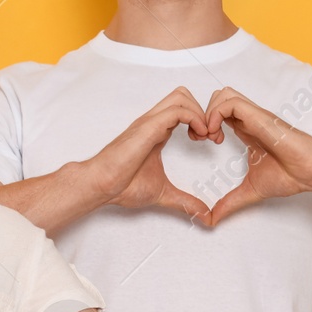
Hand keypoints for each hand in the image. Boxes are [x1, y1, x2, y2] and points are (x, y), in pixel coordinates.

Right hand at [90, 87, 214, 222]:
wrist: (102, 184)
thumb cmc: (122, 185)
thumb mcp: (164, 193)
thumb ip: (185, 202)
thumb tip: (204, 216)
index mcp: (156, 132)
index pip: (183, 109)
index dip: (201, 121)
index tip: (209, 141)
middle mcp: (154, 122)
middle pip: (183, 95)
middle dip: (203, 111)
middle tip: (209, 136)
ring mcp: (150, 122)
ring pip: (181, 96)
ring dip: (200, 113)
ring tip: (205, 136)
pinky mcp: (148, 127)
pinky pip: (177, 110)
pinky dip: (194, 118)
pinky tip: (198, 137)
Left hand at [203, 86, 311, 224]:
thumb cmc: (290, 176)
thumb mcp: (250, 190)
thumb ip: (230, 202)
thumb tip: (212, 219)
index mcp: (247, 131)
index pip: (220, 113)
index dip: (204, 124)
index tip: (202, 142)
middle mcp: (249, 120)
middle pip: (218, 98)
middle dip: (202, 114)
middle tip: (202, 138)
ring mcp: (254, 116)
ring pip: (223, 95)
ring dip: (209, 113)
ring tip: (210, 136)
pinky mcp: (259, 116)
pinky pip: (231, 102)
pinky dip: (217, 114)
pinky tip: (217, 135)